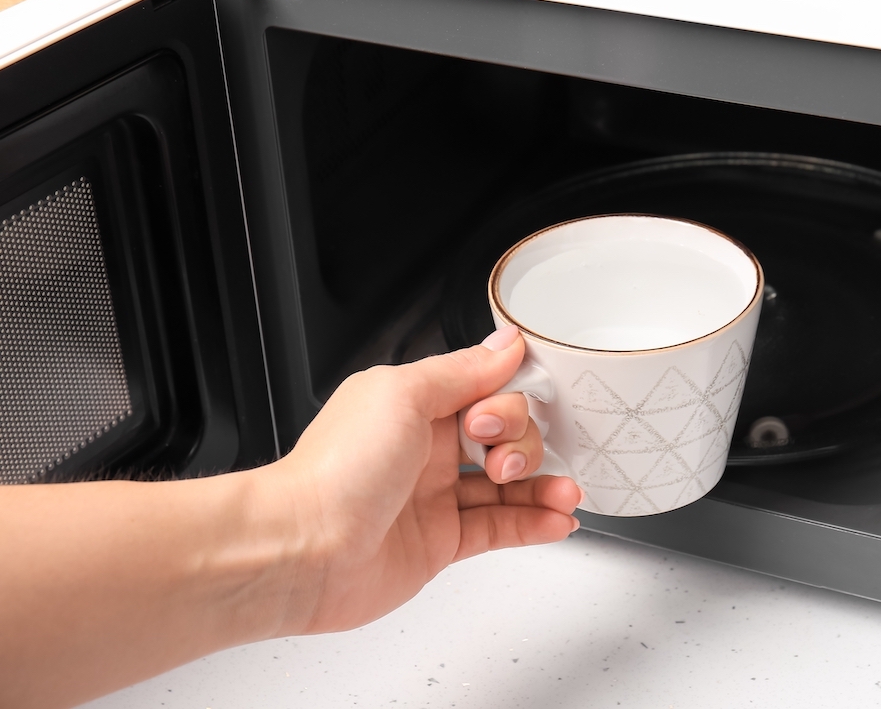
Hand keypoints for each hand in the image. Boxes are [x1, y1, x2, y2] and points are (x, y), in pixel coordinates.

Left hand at [266, 325, 582, 635]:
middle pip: (505, 436)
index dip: (506, 402)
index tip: (497, 418)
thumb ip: (462, 371)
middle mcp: (425, 448)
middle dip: (523, 443)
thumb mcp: (404, 395)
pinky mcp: (440, 542)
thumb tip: (505, 344)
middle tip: (503, 458)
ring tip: (566, 493)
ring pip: (508, 485)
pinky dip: (534, 524)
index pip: (486, 390)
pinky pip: (500, 528)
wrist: (300, 550)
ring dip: (544, 485)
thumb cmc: (336, 471)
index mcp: (413, 403)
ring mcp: (433, 497)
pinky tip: (557, 519)